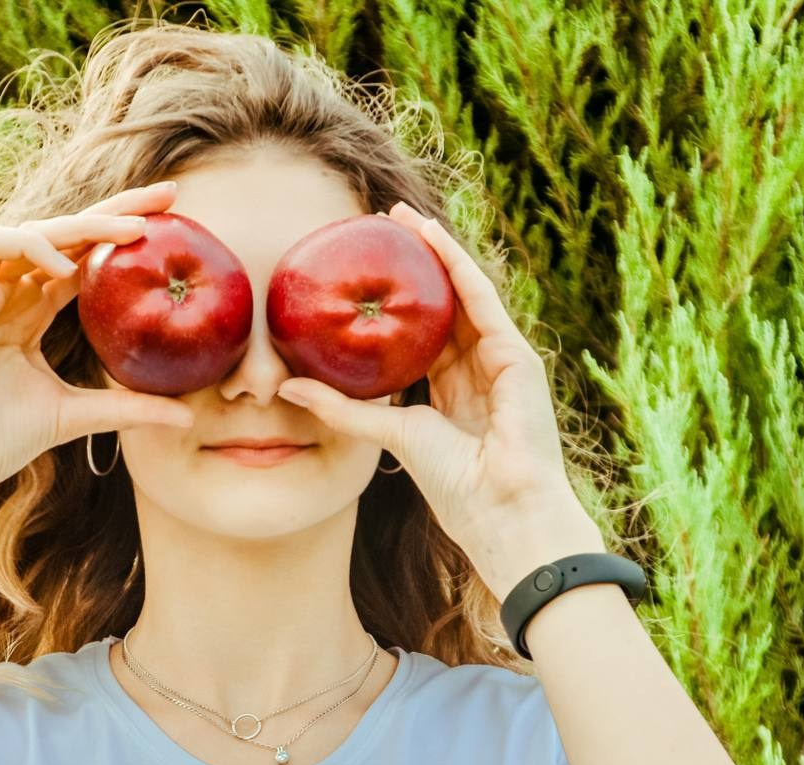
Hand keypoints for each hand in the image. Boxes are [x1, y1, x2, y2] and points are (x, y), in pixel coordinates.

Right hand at [0, 181, 193, 515]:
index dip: (122, 236)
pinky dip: (31, 245)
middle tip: (170, 196)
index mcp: (30, 312)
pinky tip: (67, 265)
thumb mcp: (79, 416)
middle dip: (118, 208)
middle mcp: (8, 292)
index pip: (83, 258)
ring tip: (134, 232)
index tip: (175, 224)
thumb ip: (129, 408)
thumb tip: (189, 413)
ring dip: (85, 224)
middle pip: (66, 233)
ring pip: (35, 230)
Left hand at [275, 200, 586, 581]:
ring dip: (434, 249)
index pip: (424, 330)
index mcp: (454, 387)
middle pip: (444, 303)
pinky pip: (481, 299)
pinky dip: (456, 265)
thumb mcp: (388, 432)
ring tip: (401, 216)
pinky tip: (431, 236)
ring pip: (463, 291)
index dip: (397, 297)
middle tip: (379, 224)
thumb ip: (342, 409)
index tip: (364, 264)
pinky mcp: (517, 355)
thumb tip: (287, 386)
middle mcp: (480, 366)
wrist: (500, 510)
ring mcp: (502, 358)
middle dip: (415, 262)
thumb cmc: (453, 483)